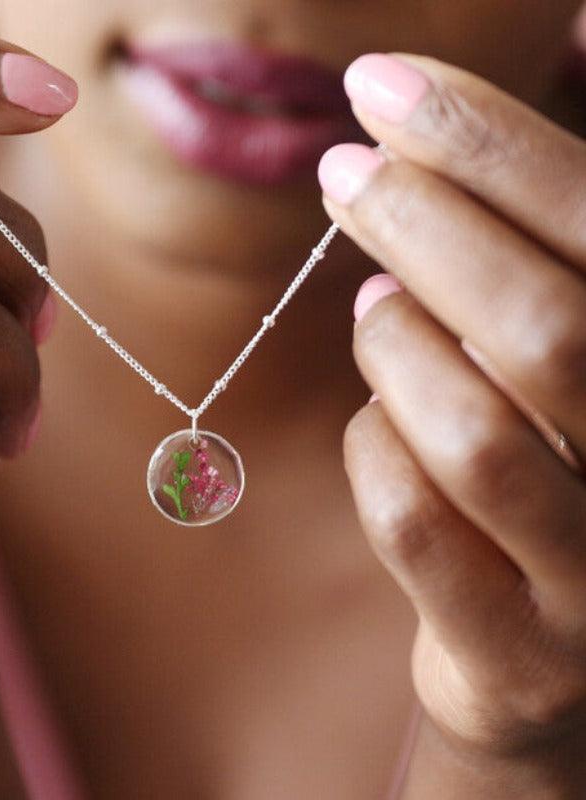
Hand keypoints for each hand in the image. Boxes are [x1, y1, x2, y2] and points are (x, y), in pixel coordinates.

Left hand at [320, 53, 585, 783]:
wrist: (558, 665)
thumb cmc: (554, 478)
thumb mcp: (560, 364)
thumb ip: (524, 267)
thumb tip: (417, 149)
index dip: (488, 140)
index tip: (381, 83)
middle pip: (542, 326)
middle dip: (422, 223)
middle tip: (343, 169)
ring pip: (473, 432)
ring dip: (395, 348)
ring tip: (370, 308)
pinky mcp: (518, 655)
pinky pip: (412, 523)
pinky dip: (372, 451)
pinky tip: (377, 425)